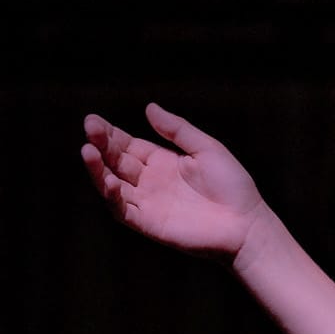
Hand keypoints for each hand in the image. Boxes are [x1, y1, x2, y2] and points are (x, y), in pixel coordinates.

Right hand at [81, 104, 265, 258]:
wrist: (247, 225)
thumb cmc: (233, 186)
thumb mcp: (207, 149)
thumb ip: (178, 130)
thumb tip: (149, 108)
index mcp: (162, 161)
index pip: (126, 144)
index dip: (108, 133)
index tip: (93, 121)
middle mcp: (150, 181)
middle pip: (115, 161)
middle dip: (100, 145)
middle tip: (89, 129)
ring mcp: (148, 203)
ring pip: (112, 185)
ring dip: (97, 169)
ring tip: (87, 151)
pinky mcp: (149, 224)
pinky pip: (123, 210)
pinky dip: (113, 197)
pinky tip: (110, 182)